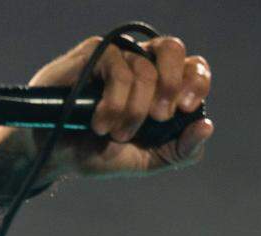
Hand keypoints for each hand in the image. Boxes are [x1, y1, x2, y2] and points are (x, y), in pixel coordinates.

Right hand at [30, 34, 213, 178]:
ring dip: (133, 110)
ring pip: (144, 69)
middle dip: (171, 85)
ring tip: (112, 133)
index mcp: (158, 83)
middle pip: (173, 49)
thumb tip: (206, 126)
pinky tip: (99, 123)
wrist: (53, 157)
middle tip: (159, 116)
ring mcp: (115, 56)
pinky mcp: (93, 54)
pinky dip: (115, 102)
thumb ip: (179, 151)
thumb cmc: (95, 153)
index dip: (196, 82)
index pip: (192, 66)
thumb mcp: (143, 161)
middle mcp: (139, 62)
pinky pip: (118, 69)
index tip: (185, 109)